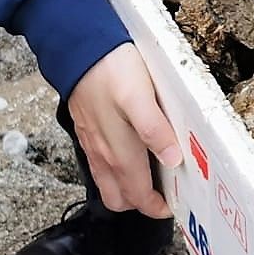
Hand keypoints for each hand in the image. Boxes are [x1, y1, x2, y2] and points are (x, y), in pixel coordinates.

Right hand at [66, 43, 181, 217]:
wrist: (79, 47)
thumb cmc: (111, 69)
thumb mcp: (140, 96)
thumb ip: (154, 130)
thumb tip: (172, 159)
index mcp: (118, 150)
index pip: (136, 194)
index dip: (155, 207)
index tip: (174, 206)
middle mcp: (103, 153)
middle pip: (119, 197)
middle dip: (141, 204)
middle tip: (167, 195)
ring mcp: (93, 143)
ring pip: (108, 183)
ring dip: (128, 189)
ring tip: (154, 179)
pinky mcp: (89, 130)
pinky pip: (100, 164)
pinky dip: (116, 172)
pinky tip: (133, 155)